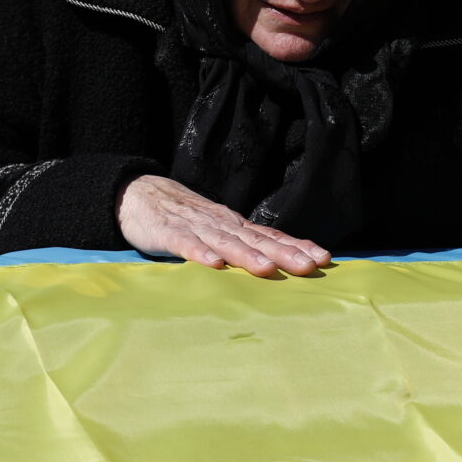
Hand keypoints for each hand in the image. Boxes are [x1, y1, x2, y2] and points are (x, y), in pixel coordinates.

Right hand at [116, 175, 331, 278]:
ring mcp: (194, 227)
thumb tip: (276, 264)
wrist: (137, 192)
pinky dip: (200, 253)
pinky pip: (185, 244)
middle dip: (284, 252)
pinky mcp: (167, 232)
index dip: (296, 245)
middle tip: (310, 266)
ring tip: (267, 269)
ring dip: (246, 255)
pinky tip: (214, 265)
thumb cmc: (182, 216)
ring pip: (225, 242)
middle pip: (255, 239)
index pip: (270, 235)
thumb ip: (241, 244)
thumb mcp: (216, 228)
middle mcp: (220, 223)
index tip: (323, 258)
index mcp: (233, 224)